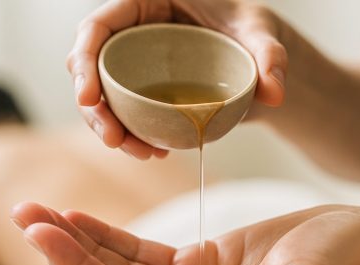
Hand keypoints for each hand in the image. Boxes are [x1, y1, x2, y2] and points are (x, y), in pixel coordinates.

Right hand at [67, 0, 288, 159]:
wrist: (256, 60)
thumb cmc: (253, 32)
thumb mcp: (263, 37)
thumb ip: (271, 58)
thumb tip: (274, 93)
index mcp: (149, 2)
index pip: (100, 24)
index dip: (85, 59)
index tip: (89, 98)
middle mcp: (134, 30)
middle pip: (92, 63)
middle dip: (94, 107)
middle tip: (113, 140)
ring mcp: (135, 62)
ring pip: (103, 94)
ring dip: (111, 127)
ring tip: (142, 154)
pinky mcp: (142, 89)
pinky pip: (124, 111)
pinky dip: (131, 135)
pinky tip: (153, 152)